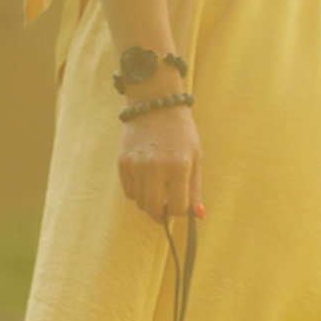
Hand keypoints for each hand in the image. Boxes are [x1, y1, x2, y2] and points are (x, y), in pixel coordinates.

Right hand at [118, 102, 203, 224]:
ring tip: (158, 186)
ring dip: (150, 201)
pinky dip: (138, 191)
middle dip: (162, 213)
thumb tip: (198, 215)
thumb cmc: (181, 132)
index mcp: (178, 165)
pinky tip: (145, 177)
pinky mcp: (122, 162)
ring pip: (140, 202)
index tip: (181, 204)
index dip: (180, 211)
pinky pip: (129, 191)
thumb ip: (195, 188)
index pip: (177, 207)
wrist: (156, 105)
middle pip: (154, 209)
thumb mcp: (195, 157)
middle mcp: (155, 166)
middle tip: (166, 206)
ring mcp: (136, 164)